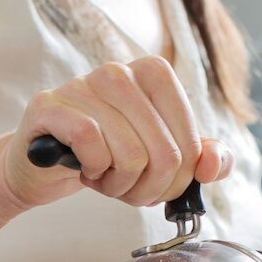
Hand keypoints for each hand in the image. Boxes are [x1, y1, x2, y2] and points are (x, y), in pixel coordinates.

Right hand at [0, 56, 231, 210]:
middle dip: (151, 189)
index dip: (180, 180)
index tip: (161, 185)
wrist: (49, 167)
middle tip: (131, 189)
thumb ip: (205, 159)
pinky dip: (94, 173)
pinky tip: (85, 169)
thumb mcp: (167, 160)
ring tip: (107, 178)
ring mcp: (83, 84)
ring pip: (131, 156)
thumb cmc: (112, 158)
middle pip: (165, 156)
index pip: (190, 145)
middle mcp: (120, 72)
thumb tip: (212, 164)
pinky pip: (94, 148)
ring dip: (121, 187)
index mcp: (155, 76)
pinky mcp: (52, 106)